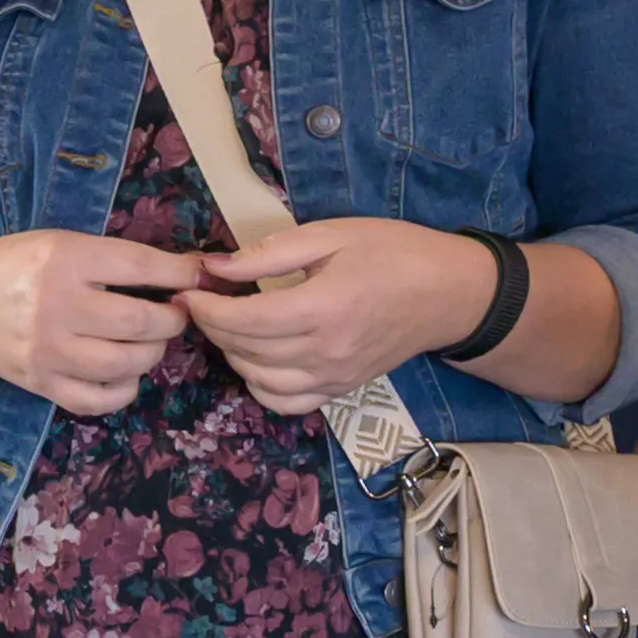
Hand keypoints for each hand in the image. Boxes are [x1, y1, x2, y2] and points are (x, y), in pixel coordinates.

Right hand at [0, 229, 206, 420]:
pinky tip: (125, 373)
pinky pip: (98, 399)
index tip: (194, 276)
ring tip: (149, 341)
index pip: (139, 267)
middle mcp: (55, 305)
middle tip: (173, 314)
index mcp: (63, 258)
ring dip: (152, 353)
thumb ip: (114, 259)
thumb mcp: (60, 244)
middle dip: (171, 320)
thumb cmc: (18, 267)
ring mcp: (47, 350)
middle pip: (139, 321)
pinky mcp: (40, 383)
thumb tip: (187, 271)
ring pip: (125, 363)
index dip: (179, 273)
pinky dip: (124, 389)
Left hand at [183, 223, 494, 414]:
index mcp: (324, 306)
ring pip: (258, 380)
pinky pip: (285, 402)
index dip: (208, 308)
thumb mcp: (333, 235)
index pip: (245, 320)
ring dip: (231, 354)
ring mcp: (333, 378)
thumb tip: (215, 266)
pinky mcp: (339, 391)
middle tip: (202, 301)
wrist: (448, 294)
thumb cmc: (393, 252)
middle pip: (245, 349)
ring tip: (228, 325)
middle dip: (212, 326)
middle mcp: (326, 351)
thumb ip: (270, 253)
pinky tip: (255, 359)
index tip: (189, 290)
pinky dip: (259, 386)